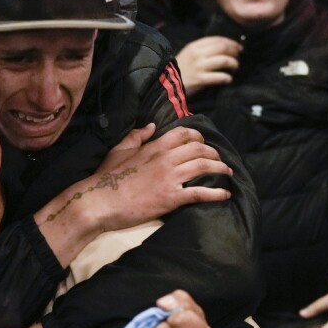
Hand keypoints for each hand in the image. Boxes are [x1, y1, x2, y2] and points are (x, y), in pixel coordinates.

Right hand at [74, 124, 233, 231]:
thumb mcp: (119, 150)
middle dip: (214, 152)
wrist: (100, 201)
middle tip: (220, 160)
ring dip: (220, 168)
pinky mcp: (171, 197)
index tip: (204, 142)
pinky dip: (217, 193)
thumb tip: (151, 125)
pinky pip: (200, 192)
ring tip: (228, 173)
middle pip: (199, 148)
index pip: (183, 133)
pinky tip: (225, 194)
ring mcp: (170, 178)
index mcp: (154, 147)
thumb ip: (136, 136)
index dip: (198, 136)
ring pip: (204, 166)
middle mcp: (165, 159)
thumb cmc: (106, 178)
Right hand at [174, 36, 241, 93]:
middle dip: (234, 51)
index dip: (230, 42)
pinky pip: (219, 77)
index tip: (238, 47)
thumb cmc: (181, 69)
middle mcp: (197, 54)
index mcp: (195, 46)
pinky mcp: (200, 79)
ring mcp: (199, 66)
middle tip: (239, 56)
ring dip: (233, 63)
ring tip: (235, 67)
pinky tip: (229, 79)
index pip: (217, 39)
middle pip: (222, 48)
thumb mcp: (189, 54)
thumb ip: (203, 49)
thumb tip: (224, 48)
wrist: (167, 84)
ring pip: (223, 60)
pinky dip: (227, 78)